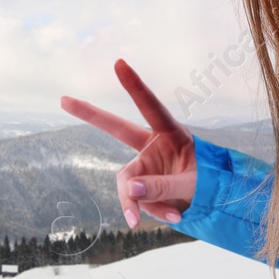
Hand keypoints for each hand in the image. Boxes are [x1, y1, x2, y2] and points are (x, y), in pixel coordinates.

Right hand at [60, 59, 195, 229]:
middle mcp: (154, 145)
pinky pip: (138, 201)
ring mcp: (146, 165)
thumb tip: (129, 190)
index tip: (119, 63)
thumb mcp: (193, 185)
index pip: (151, 107)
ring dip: (143, 203)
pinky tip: (176, 215)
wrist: (214, 202)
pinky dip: (155, 211)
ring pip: (129, 184)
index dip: (134, 86)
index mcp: (172, 133)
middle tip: (64, 99)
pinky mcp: (142, 185)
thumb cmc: (210, 183)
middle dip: (91, 114)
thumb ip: (163, 186)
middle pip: (117, 128)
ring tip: (174, 214)